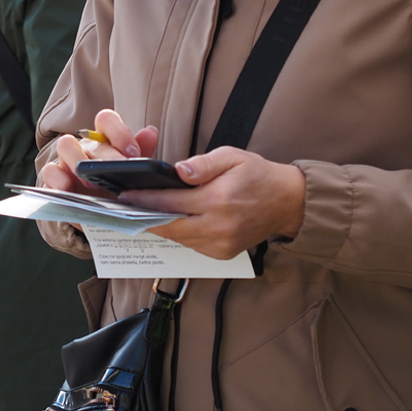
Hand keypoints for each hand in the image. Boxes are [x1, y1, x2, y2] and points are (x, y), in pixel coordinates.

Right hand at [40, 108, 158, 195]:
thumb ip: (142, 153)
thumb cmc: (117, 190)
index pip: (107, 120)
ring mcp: (67, 161)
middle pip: (90, 138)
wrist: (100, 216)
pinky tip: (68, 189)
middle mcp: (85, 146)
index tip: (133, 153)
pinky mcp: (54, 179)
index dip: (119, 132)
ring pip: (65, 144)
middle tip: (120, 170)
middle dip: (107, 156)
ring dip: (78, 160)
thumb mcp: (133, 175)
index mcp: (105, 141)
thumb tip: (150, 132)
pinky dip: (57, 178)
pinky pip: (49, 171)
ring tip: (92, 181)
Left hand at [121, 147, 306, 259]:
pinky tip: (170, 220)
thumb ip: (203, 164)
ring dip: (160, 226)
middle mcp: (219, 227)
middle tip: (126, 206)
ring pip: (178, 238)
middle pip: (169, 226)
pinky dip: (179, 233)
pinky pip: (191, 245)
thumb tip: (179, 171)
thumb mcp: (232, 157)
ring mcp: (221, 244)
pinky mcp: (223, 254)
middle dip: (145, 216)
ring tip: (143, 211)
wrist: (286, 202)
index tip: (125, 195)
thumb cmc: (257, 175)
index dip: (145, 199)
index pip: (171, 202)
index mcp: (219, 200)